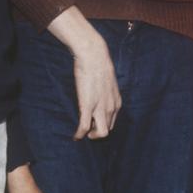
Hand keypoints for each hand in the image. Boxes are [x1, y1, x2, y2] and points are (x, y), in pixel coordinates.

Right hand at [47, 7, 121, 138]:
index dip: (102, 125)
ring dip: (92, 136)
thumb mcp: (107, 82)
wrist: (94, 56)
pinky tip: (75, 136)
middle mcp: (111, 108)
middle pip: (107, 129)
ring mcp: (100, 108)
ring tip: (83, 134)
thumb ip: (105, 92)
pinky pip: (84, 127)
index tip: (94, 123)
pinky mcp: (88, 106)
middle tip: (87, 129)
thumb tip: (99, 94)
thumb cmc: (99, 65)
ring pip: (101, 133)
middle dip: (97, 132)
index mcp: (117, 102)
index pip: (112, 122)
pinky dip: (79, 134)